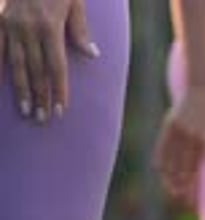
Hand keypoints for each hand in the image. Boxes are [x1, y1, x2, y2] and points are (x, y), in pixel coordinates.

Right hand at [0, 0, 98, 121]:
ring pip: (17, 64)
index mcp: (50, 26)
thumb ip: (80, 29)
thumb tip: (92, 56)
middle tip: (42, 119)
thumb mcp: (74, 1)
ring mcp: (11, 23)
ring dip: (21, 89)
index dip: (59, 91)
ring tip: (25, 110)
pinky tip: (1, 85)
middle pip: (37, 71)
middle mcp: (29, 28)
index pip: (57, 67)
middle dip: (40, 97)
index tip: (61, 112)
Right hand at [153, 86, 204, 208]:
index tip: (190, 198)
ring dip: (168, 175)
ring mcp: (177, 129)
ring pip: (169, 158)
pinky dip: (159, 158)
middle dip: (179, 185)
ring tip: (168, 188)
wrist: (201, 85)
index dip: (191, 184)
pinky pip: (161, 145)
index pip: (195, 168)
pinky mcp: (169, 123)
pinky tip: (158, 170)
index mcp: (203, 139)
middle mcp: (189, 136)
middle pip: (181, 167)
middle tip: (177, 198)